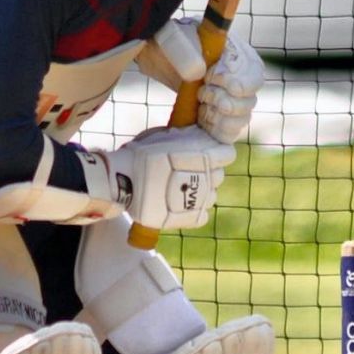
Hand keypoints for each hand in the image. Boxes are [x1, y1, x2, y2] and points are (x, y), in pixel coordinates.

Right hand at [105, 125, 235, 230]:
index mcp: (208, 156)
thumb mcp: (166, 137)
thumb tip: (195, 135)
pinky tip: (177, 205)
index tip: (204, 153)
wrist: (125, 180)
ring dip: (199, 191)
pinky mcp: (193, 218)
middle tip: (183, 171)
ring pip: (211, 195)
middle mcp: (210, 178)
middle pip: (218, 175)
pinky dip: (193, 211)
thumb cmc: (143, 154)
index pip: (228, 154)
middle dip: (206, 172)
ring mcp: (202, 199)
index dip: (216, 153)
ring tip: (177, 189)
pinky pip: (202, 215)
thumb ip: (187, 138)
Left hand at [137, 18, 264, 142]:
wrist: (164, 57)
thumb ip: (188, 52)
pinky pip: (229, 134)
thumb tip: (199, 73)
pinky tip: (201, 119)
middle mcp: (244, 82)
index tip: (210, 79)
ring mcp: (235, 103)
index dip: (238, 85)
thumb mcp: (178, 38)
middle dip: (221, 101)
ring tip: (200, 104)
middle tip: (201, 92)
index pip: (255, 79)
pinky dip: (215, 130)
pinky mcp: (221, 120)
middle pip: (248, 104)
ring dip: (217, 116)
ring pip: (240, 121)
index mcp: (243, 58)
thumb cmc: (174, 42)